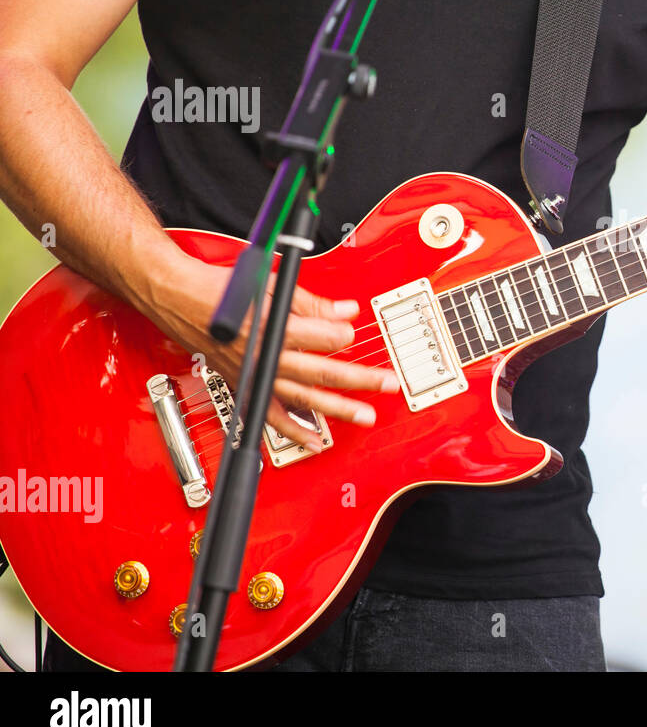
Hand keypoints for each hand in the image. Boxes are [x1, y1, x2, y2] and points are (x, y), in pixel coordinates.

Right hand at [139, 254, 399, 450]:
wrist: (178, 298)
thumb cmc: (221, 288)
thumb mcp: (272, 285)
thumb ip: (313, 303)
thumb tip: (347, 311)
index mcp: (272, 329)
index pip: (323, 339)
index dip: (344, 335)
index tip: (353, 331)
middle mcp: (264, 357)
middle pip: (321, 373)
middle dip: (360, 379)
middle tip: (388, 384)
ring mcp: (255, 375)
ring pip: (304, 398)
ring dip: (337, 409)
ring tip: (366, 416)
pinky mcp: (246, 385)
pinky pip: (273, 416)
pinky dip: (295, 430)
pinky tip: (317, 441)